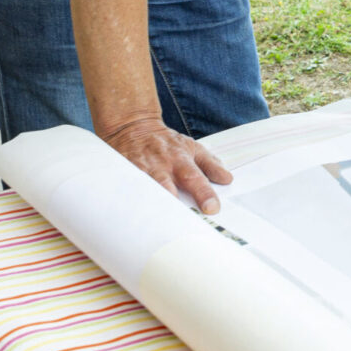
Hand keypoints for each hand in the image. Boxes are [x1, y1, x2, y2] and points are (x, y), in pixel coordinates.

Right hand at [100, 115, 233, 214]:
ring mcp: (140, 170)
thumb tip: (227, 179)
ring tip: (158, 224)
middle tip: (183, 222)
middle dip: (175, 205)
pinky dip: (129, 202)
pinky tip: (132, 216)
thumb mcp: (192, 147)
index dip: (204, 194)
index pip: (195, 178)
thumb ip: (210, 164)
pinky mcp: (122, 174)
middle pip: (168, 187)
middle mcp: (160, 166)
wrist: (134, 126)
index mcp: (181, 160)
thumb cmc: (167, 143)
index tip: (212, 208)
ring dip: (151, 205)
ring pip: (145, 190)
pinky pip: (126, 190)